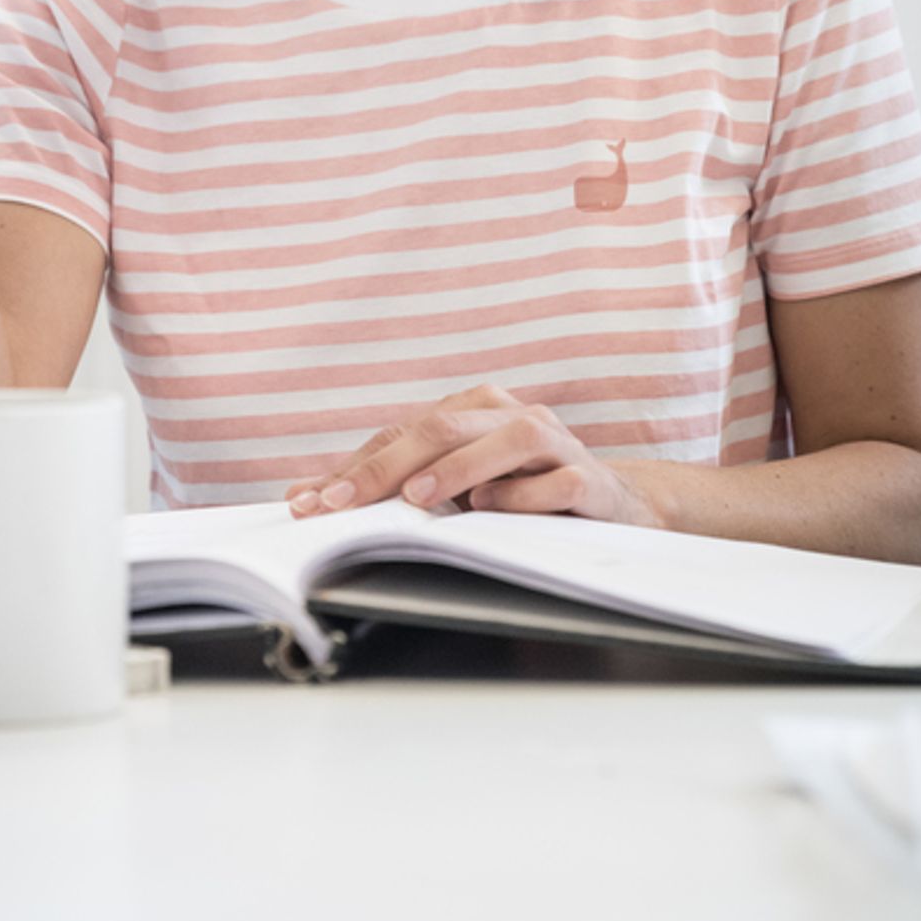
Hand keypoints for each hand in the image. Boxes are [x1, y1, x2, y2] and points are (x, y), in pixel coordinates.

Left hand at [284, 383, 664, 525]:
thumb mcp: (459, 486)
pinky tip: (493, 509)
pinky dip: (524, 496)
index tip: (309, 501)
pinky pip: (557, 483)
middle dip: (385, 466)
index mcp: (476, 410)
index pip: (406, 432)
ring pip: (505, 441)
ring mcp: (555, 444)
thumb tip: (308, 495)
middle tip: (341, 503)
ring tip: (416, 497)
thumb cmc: (520, 491)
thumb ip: (398, 485)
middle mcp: (511, 416)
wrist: (612, 503)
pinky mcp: (589, 480)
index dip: (355, 467)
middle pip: (443, 428)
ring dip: (457, 470)